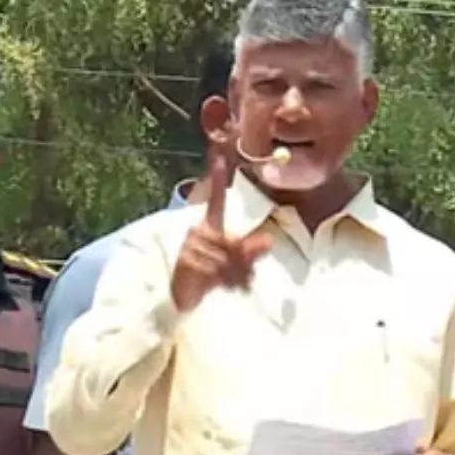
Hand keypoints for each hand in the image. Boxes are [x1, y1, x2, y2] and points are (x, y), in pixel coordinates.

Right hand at [170, 152, 272, 312]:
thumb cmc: (212, 277)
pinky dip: (220, 279)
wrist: (188, 298)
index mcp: (211, 227)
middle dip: (243, 263)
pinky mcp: (186, 259)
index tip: (218, 156)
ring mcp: (191, 244)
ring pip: (225, 256)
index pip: (216, 201)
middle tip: (245, 280)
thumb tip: (268, 241)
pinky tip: (217, 285)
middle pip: (234, 240)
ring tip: (230, 285)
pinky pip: (212, 267)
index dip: (217, 179)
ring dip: (232, 274)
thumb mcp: (236, 265)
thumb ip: (251, 253)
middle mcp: (199, 231)